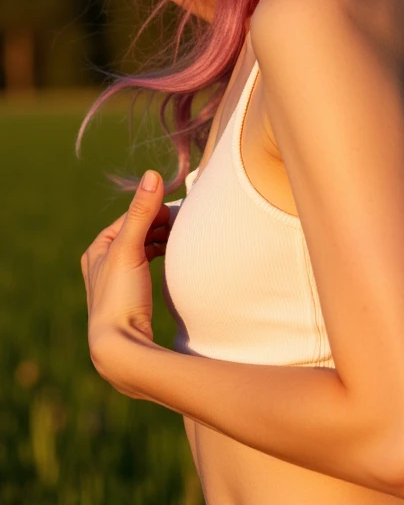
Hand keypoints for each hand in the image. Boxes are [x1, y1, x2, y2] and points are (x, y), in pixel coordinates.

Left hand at [80, 170, 170, 369]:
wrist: (119, 348)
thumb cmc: (119, 297)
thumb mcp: (129, 249)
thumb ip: (141, 212)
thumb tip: (152, 174)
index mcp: (98, 248)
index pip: (132, 216)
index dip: (156, 211)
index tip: (181, 212)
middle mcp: (103, 262)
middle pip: (138, 231)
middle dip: (161, 225)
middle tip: (187, 224)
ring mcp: (117, 280)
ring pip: (145, 248)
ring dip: (163, 240)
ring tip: (183, 239)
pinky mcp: (130, 296)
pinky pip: (148, 265)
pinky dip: (161, 256)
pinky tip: (175, 257)